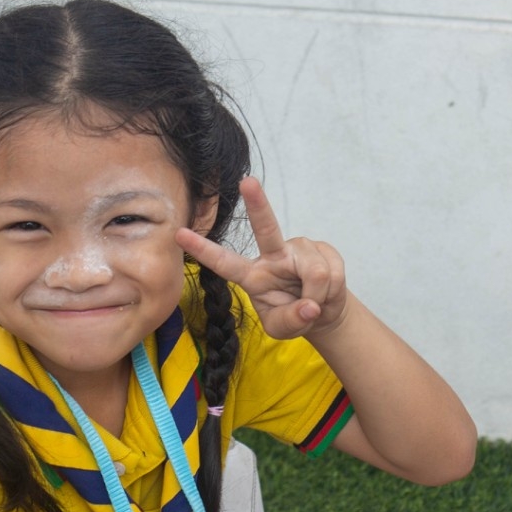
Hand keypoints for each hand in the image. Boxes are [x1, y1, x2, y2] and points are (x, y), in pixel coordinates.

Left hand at [174, 177, 348, 338]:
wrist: (322, 312)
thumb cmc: (294, 316)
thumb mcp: (284, 330)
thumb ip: (292, 320)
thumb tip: (310, 306)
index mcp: (253, 276)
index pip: (224, 263)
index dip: (203, 249)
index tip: (179, 234)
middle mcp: (274, 256)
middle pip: (266, 228)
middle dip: (258, 204)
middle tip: (247, 181)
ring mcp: (299, 249)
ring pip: (314, 272)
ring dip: (320, 294)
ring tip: (316, 301)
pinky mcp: (323, 248)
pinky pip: (332, 273)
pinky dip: (332, 291)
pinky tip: (326, 291)